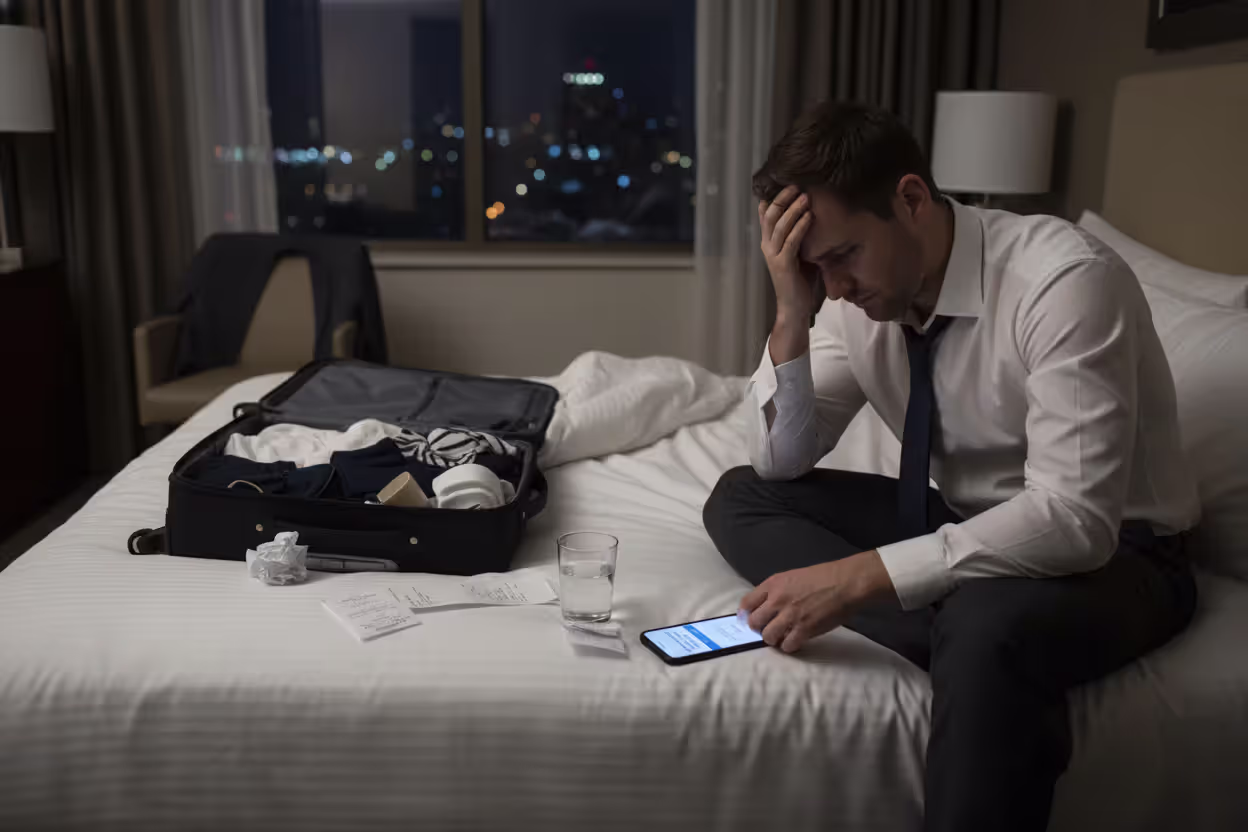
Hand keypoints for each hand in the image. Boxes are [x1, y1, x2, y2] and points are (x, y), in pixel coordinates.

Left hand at [739, 551, 896, 652]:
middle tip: (769, 629)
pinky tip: (796, 641)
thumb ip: (777, 590)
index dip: (746, 615)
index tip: (749, 620)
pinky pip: (787, 645)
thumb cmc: (823, 577)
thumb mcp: (793, 576)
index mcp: (773, 584)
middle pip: (754, 622)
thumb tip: (767, 607)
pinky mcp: (804, 629)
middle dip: (759, 629)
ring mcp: (790, 615)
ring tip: (783, 637)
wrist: (846, 582)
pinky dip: (790, 646)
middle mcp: (777, 599)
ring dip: (774, 640)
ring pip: (768, 637)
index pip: (746, 603)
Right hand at [759, 185, 819, 321]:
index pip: (765, 214)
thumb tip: (810, 213)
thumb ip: (798, 235)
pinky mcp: (783, 265)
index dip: (774, 197)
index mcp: (768, 242)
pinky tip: (810, 217)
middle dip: (783, 198)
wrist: (794, 307)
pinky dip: (800, 227)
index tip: (789, 183)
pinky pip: (791, 241)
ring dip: (793, 210)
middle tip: (797, 185)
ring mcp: (773, 256)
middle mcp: (767, 246)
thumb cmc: (799, 280)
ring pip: (779, 226)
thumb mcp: (798, 252)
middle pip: (770, 215)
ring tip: (805, 197)